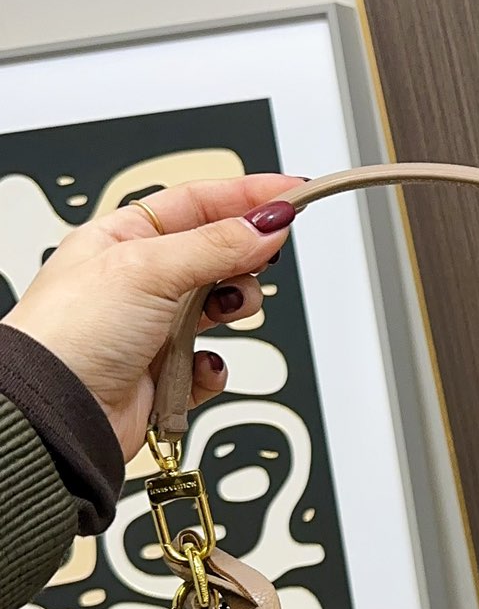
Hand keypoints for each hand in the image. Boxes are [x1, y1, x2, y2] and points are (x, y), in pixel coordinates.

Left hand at [3, 175, 304, 460]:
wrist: (58, 414)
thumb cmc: (69, 335)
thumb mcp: (149, 269)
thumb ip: (216, 245)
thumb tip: (266, 224)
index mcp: (120, 239)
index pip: (196, 202)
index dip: (246, 195)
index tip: (291, 193)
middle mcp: (136, 280)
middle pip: (214, 252)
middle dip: (243, 257)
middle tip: (263, 259)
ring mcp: (151, 327)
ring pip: (218, 307)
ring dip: (232, 309)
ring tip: (226, 311)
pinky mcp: (164, 373)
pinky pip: (210, 364)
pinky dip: (214, 366)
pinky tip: (201, 364)